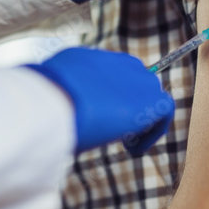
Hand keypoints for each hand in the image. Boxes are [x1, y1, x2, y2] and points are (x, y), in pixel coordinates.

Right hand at [26, 47, 173, 155]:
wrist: (57, 101)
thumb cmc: (43, 101)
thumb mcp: (45, 94)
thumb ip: (54, 95)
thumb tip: (45, 106)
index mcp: (86, 59)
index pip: (107, 75)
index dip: (107, 98)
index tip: (98, 117)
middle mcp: (114, 62)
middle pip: (133, 82)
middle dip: (126, 106)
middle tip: (112, 131)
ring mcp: (136, 77)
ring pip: (149, 96)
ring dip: (140, 120)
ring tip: (123, 143)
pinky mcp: (150, 98)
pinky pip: (164, 111)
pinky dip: (154, 131)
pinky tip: (133, 149)